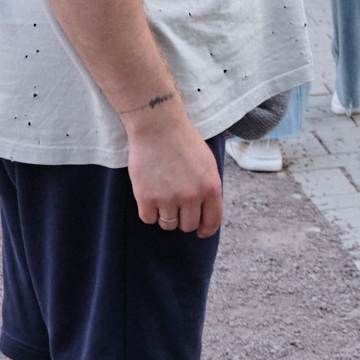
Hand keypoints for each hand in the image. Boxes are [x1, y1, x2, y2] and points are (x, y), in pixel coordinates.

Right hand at [127, 116, 223, 235]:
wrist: (158, 127)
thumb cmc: (183, 142)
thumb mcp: (207, 164)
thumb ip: (208, 187)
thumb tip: (207, 210)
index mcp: (211, 187)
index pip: (212, 220)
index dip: (206, 229)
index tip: (201, 232)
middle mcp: (192, 196)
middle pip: (188, 225)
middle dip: (184, 219)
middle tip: (177, 207)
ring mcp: (168, 198)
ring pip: (168, 224)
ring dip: (165, 216)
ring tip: (162, 198)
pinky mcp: (146, 198)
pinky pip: (148, 219)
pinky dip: (149, 212)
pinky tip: (150, 197)